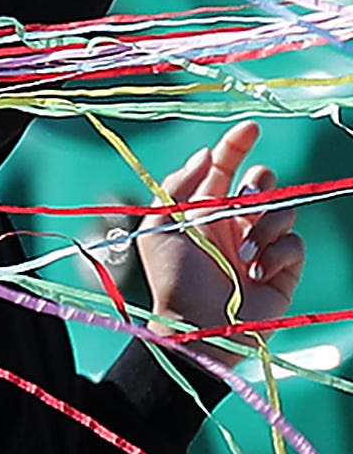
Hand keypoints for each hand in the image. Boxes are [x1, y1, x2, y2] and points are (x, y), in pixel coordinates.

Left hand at [136, 121, 303, 338]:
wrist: (196, 325)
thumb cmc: (172, 279)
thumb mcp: (159, 227)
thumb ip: (178, 187)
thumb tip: (204, 154)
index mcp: (203, 212)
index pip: (223, 168)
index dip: (236, 146)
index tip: (250, 128)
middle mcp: (233, 224)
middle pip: (262, 183)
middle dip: (260, 184)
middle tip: (244, 201)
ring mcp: (260, 245)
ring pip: (283, 210)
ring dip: (266, 224)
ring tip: (245, 250)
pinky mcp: (282, 269)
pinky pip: (294, 244)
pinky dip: (276, 253)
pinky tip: (256, 271)